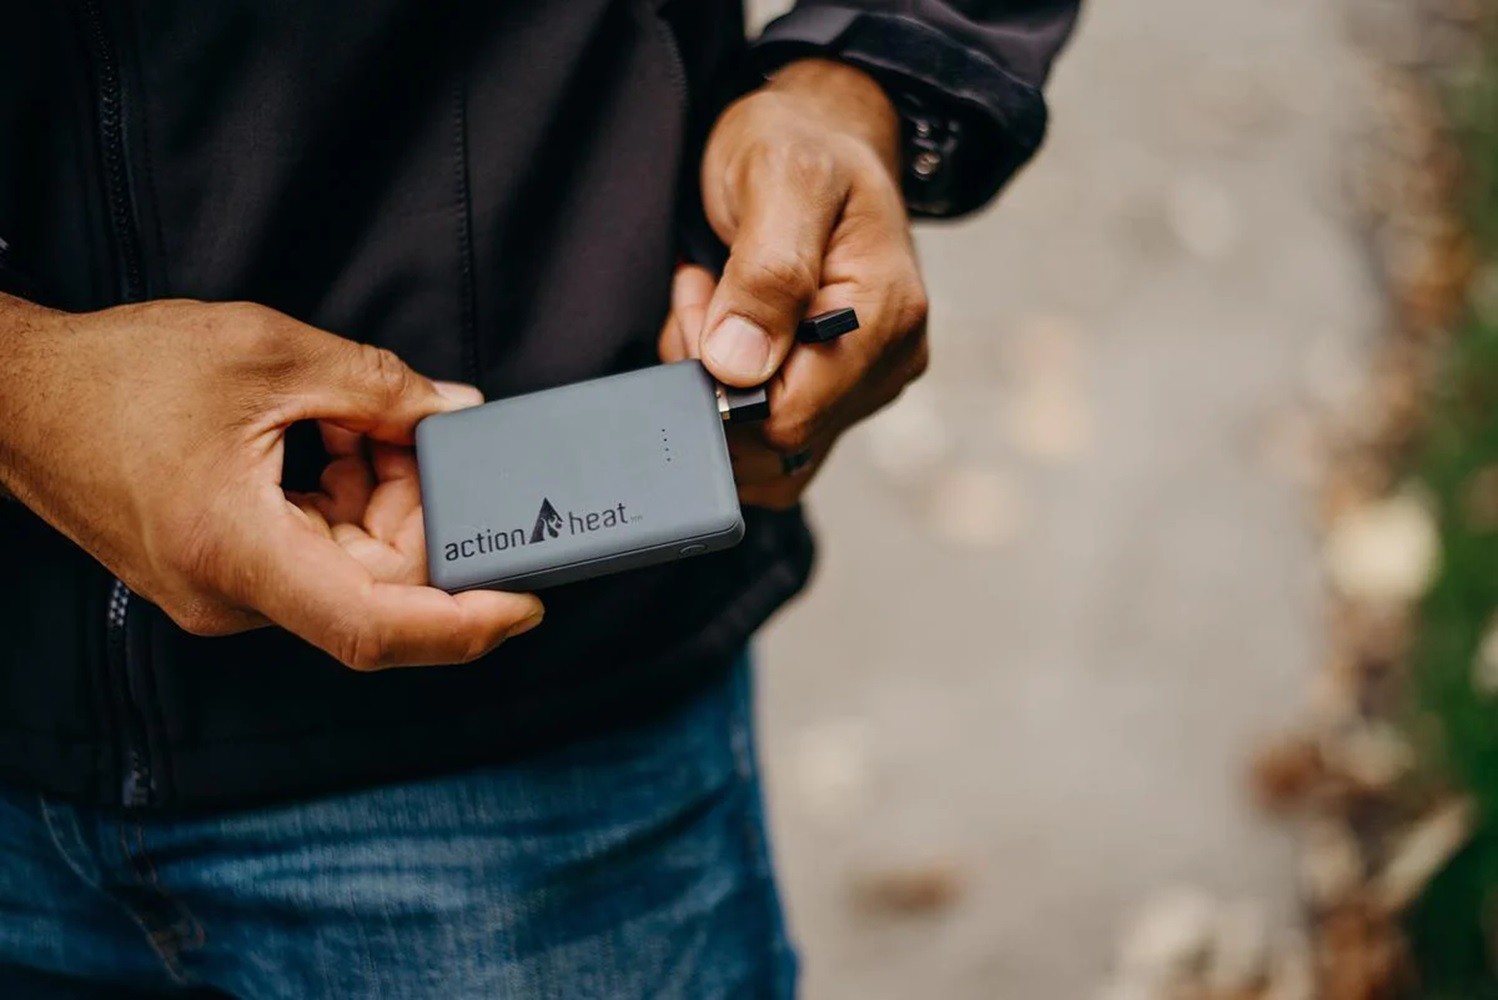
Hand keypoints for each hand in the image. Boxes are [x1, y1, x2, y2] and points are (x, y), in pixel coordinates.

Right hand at [0, 295, 542, 669]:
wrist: (14, 400)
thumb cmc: (118, 374)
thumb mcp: (267, 355)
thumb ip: (378, 388)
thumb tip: (455, 412)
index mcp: (240, 552)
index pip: (374, 627)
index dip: (462, 626)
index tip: (525, 603)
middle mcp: (234, 597)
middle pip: (377, 588)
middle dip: (426, 517)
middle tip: (434, 440)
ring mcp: (228, 594)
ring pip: (352, 570)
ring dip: (386, 502)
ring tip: (369, 423)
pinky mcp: (226, 576)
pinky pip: (317, 556)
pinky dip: (348, 503)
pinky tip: (342, 441)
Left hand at [660, 59, 928, 507]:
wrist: (819, 132)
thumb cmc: (801, 143)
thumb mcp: (778, 178)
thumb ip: (766, 273)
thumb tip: (740, 366)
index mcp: (885, 316)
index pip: (788, 415)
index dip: (723, 376)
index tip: (704, 295)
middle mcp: (887, 361)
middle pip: (774, 438)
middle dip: (715, 376)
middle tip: (704, 290)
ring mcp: (863, 381)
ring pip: (765, 445)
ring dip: (717, 384)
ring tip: (716, 303)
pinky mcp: (837, 389)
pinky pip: (769, 436)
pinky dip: (729, 394)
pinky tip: (725, 334)